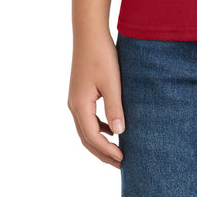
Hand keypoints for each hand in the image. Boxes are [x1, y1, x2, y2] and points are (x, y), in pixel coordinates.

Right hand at [68, 30, 124, 167]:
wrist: (89, 33)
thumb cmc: (101, 55)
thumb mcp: (111, 82)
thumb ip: (115, 108)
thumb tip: (119, 134)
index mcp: (80, 105)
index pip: (93, 137)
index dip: (107, 151)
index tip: (123, 159)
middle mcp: (74, 105)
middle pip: (86, 138)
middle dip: (102, 153)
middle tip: (120, 163)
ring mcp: (75, 99)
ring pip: (86, 129)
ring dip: (100, 142)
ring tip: (116, 150)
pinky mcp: (80, 93)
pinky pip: (87, 118)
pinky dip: (99, 128)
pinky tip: (112, 128)